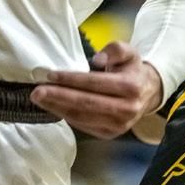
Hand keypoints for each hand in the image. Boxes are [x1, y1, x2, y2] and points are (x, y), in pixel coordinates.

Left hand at [31, 42, 163, 138]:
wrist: (147, 93)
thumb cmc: (131, 69)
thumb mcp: (129, 51)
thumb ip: (114, 50)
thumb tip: (97, 60)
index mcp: (130, 87)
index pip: (95, 83)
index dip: (71, 80)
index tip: (51, 75)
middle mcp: (126, 110)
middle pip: (86, 104)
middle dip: (58, 97)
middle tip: (37, 91)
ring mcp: (118, 126)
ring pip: (82, 117)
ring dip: (57, 108)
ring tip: (39, 99)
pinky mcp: (109, 134)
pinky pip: (83, 125)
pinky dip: (66, 115)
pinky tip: (53, 106)